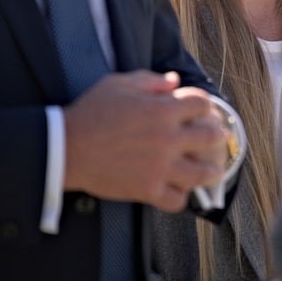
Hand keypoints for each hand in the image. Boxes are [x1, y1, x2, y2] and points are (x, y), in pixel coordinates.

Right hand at [62, 70, 228, 211]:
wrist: (65, 148)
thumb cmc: (91, 112)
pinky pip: (177, 200)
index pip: (202, 103)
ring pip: (202, 173)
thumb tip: (174, 80)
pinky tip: (179, 188)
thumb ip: (151, 81)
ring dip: (211, 169)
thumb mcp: (119, 84)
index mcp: (162, 110)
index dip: (204, 103)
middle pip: (211, 137)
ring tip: (214, 167)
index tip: (200, 107)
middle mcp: (167, 139)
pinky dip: (181, 195)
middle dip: (216, 133)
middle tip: (216, 135)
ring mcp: (160, 167)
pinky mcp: (147, 190)